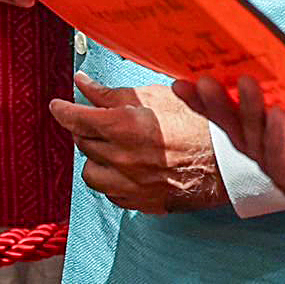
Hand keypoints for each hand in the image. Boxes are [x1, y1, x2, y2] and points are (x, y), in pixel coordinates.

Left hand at [49, 76, 225, 214]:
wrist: (227, 161)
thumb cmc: (195, 122)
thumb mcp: (153, 96)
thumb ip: (110, 93)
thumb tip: (82, 83)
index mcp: (124, 125)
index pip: (75, 118)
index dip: (62, 110)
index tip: (57, 105)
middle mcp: (122, 156)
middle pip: (82, 142)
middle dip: (84, 128)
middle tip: (97, 120)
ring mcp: (130, 183)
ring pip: (90, 171)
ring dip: (95, 157)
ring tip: (111, 146)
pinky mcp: (140, 201)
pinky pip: (110, 192)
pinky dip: (112, 179)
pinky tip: (125, 167)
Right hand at [173, 73, 284, 227]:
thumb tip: (244, 55)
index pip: (244, 120)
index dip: (216, 100)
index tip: (188, 75)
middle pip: (242, 138)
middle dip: (217, 108)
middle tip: (198, 80)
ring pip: (259, 154)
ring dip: (245, 116)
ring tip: (241, 82)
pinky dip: (276, 140)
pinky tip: (273, 112)